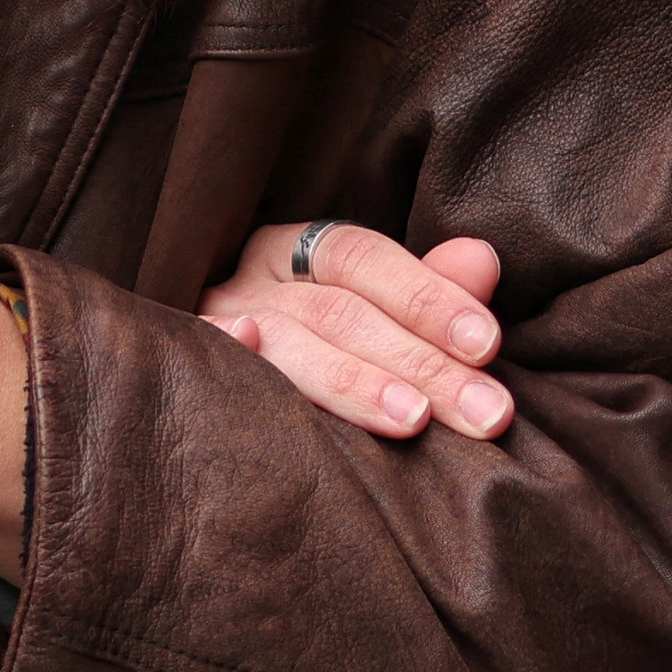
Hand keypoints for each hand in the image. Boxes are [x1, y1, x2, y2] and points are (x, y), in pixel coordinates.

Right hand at [206, 222, 508, 442]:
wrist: (206, 390)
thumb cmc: (319, 350)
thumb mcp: (373, 312)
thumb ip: (426, 294)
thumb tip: (483, 260)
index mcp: (299, 252)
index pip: (364, 259)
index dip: (427, 296)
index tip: (486, 344)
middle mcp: (253, 280)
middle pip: (338, 311)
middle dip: (420, 362)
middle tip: (485, 413)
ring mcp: (214, 325)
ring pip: (284, 343)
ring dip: (354, 381)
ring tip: (414, 419)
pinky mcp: (184, 369)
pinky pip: (209, 361)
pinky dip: (229, 351)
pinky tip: (249, 348)